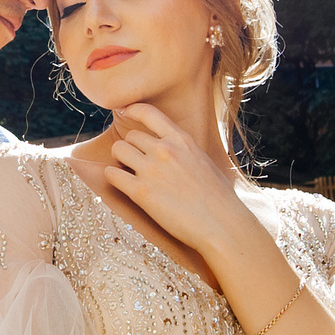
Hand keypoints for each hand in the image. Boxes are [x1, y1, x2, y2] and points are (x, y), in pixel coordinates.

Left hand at [101, 103, 257, 256]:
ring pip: (118, 150)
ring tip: (129, 173)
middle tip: (136, 164)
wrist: (222, 225)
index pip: (149, 113)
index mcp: (182, 140)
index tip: (123, 111)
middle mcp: (165, 150)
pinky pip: (112, 174)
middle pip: (130, 136)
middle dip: (131, 148)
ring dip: (119, 161)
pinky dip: (113, 177)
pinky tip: (122, 185)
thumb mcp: (205, 162)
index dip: (132, 110)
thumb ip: (186, 152)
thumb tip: (176, 152)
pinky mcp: (141, 192)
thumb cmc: (219, 199)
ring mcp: (152, 170)